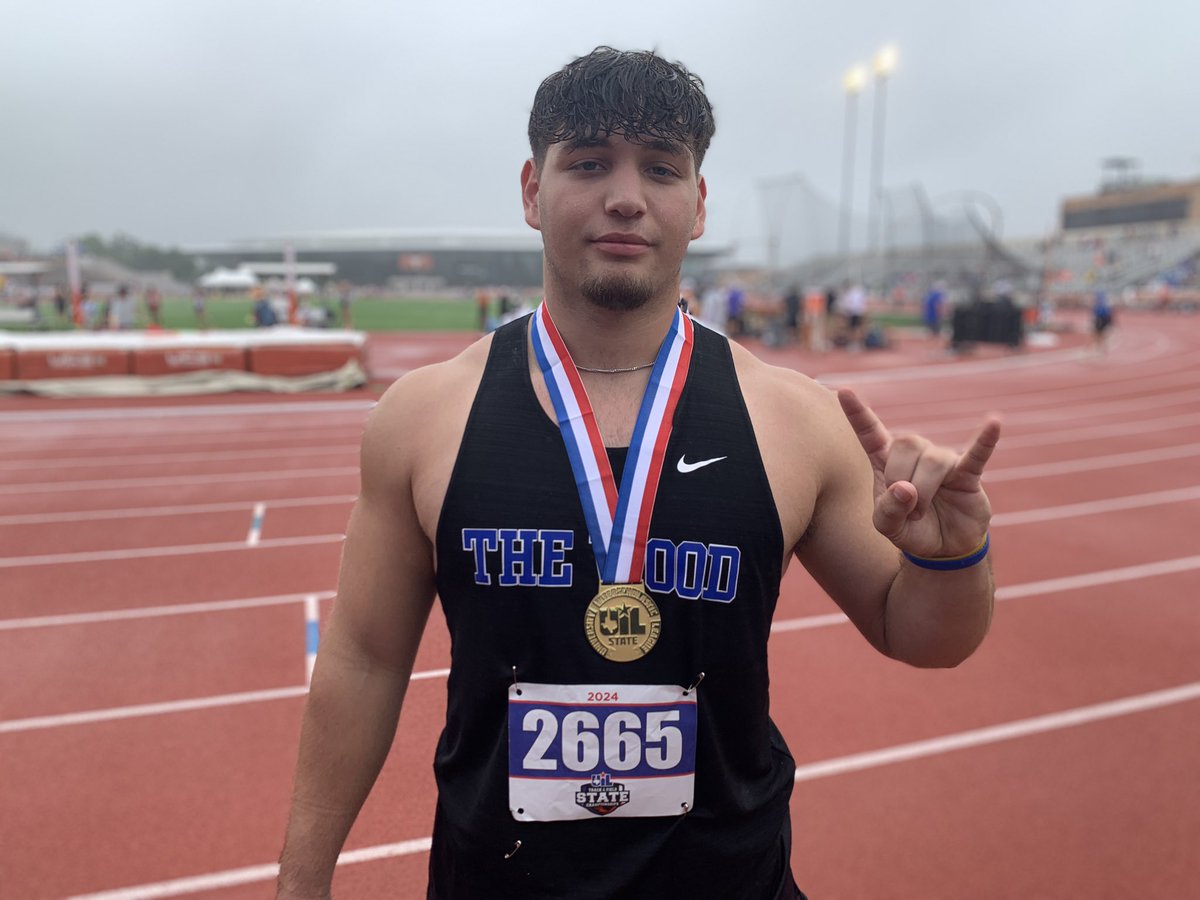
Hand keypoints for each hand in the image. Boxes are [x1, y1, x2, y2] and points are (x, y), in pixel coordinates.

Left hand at [838, 388, 999, 558]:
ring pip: (933, 459)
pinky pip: (977, 453)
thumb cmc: (911, 529)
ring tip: (922, 512)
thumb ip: (887, 510)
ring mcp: (943, 461)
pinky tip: (994, 422)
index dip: (858, 413)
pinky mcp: (968, 473)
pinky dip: (985, 440)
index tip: (845, 391)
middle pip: (906, 444)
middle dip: (902, 478)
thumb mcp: (888, 527)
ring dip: (925, 491)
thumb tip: (904, 488)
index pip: (870, 432)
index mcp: (887, 462)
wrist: (943, 547)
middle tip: (906, 508)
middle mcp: (915, 455)